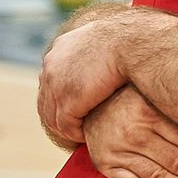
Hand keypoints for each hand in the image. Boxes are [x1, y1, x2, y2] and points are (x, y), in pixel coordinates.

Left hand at [38, 16, 131, 147]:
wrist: (130, 44)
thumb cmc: (130, 41)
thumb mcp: (108, 40)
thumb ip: (99, 50)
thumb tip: (109, 56)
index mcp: (63, 47)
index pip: (52, 78)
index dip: (61, 95)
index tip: (75, 107)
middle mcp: (53, 65)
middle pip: (46, 99)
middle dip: (58, 115)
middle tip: (72, 128)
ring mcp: (56, 84)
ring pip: (52, 116)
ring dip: (66, 128)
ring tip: (79, 135)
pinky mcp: (67, 102)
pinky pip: (65, 126)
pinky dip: (74, 134)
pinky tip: (85, 137)